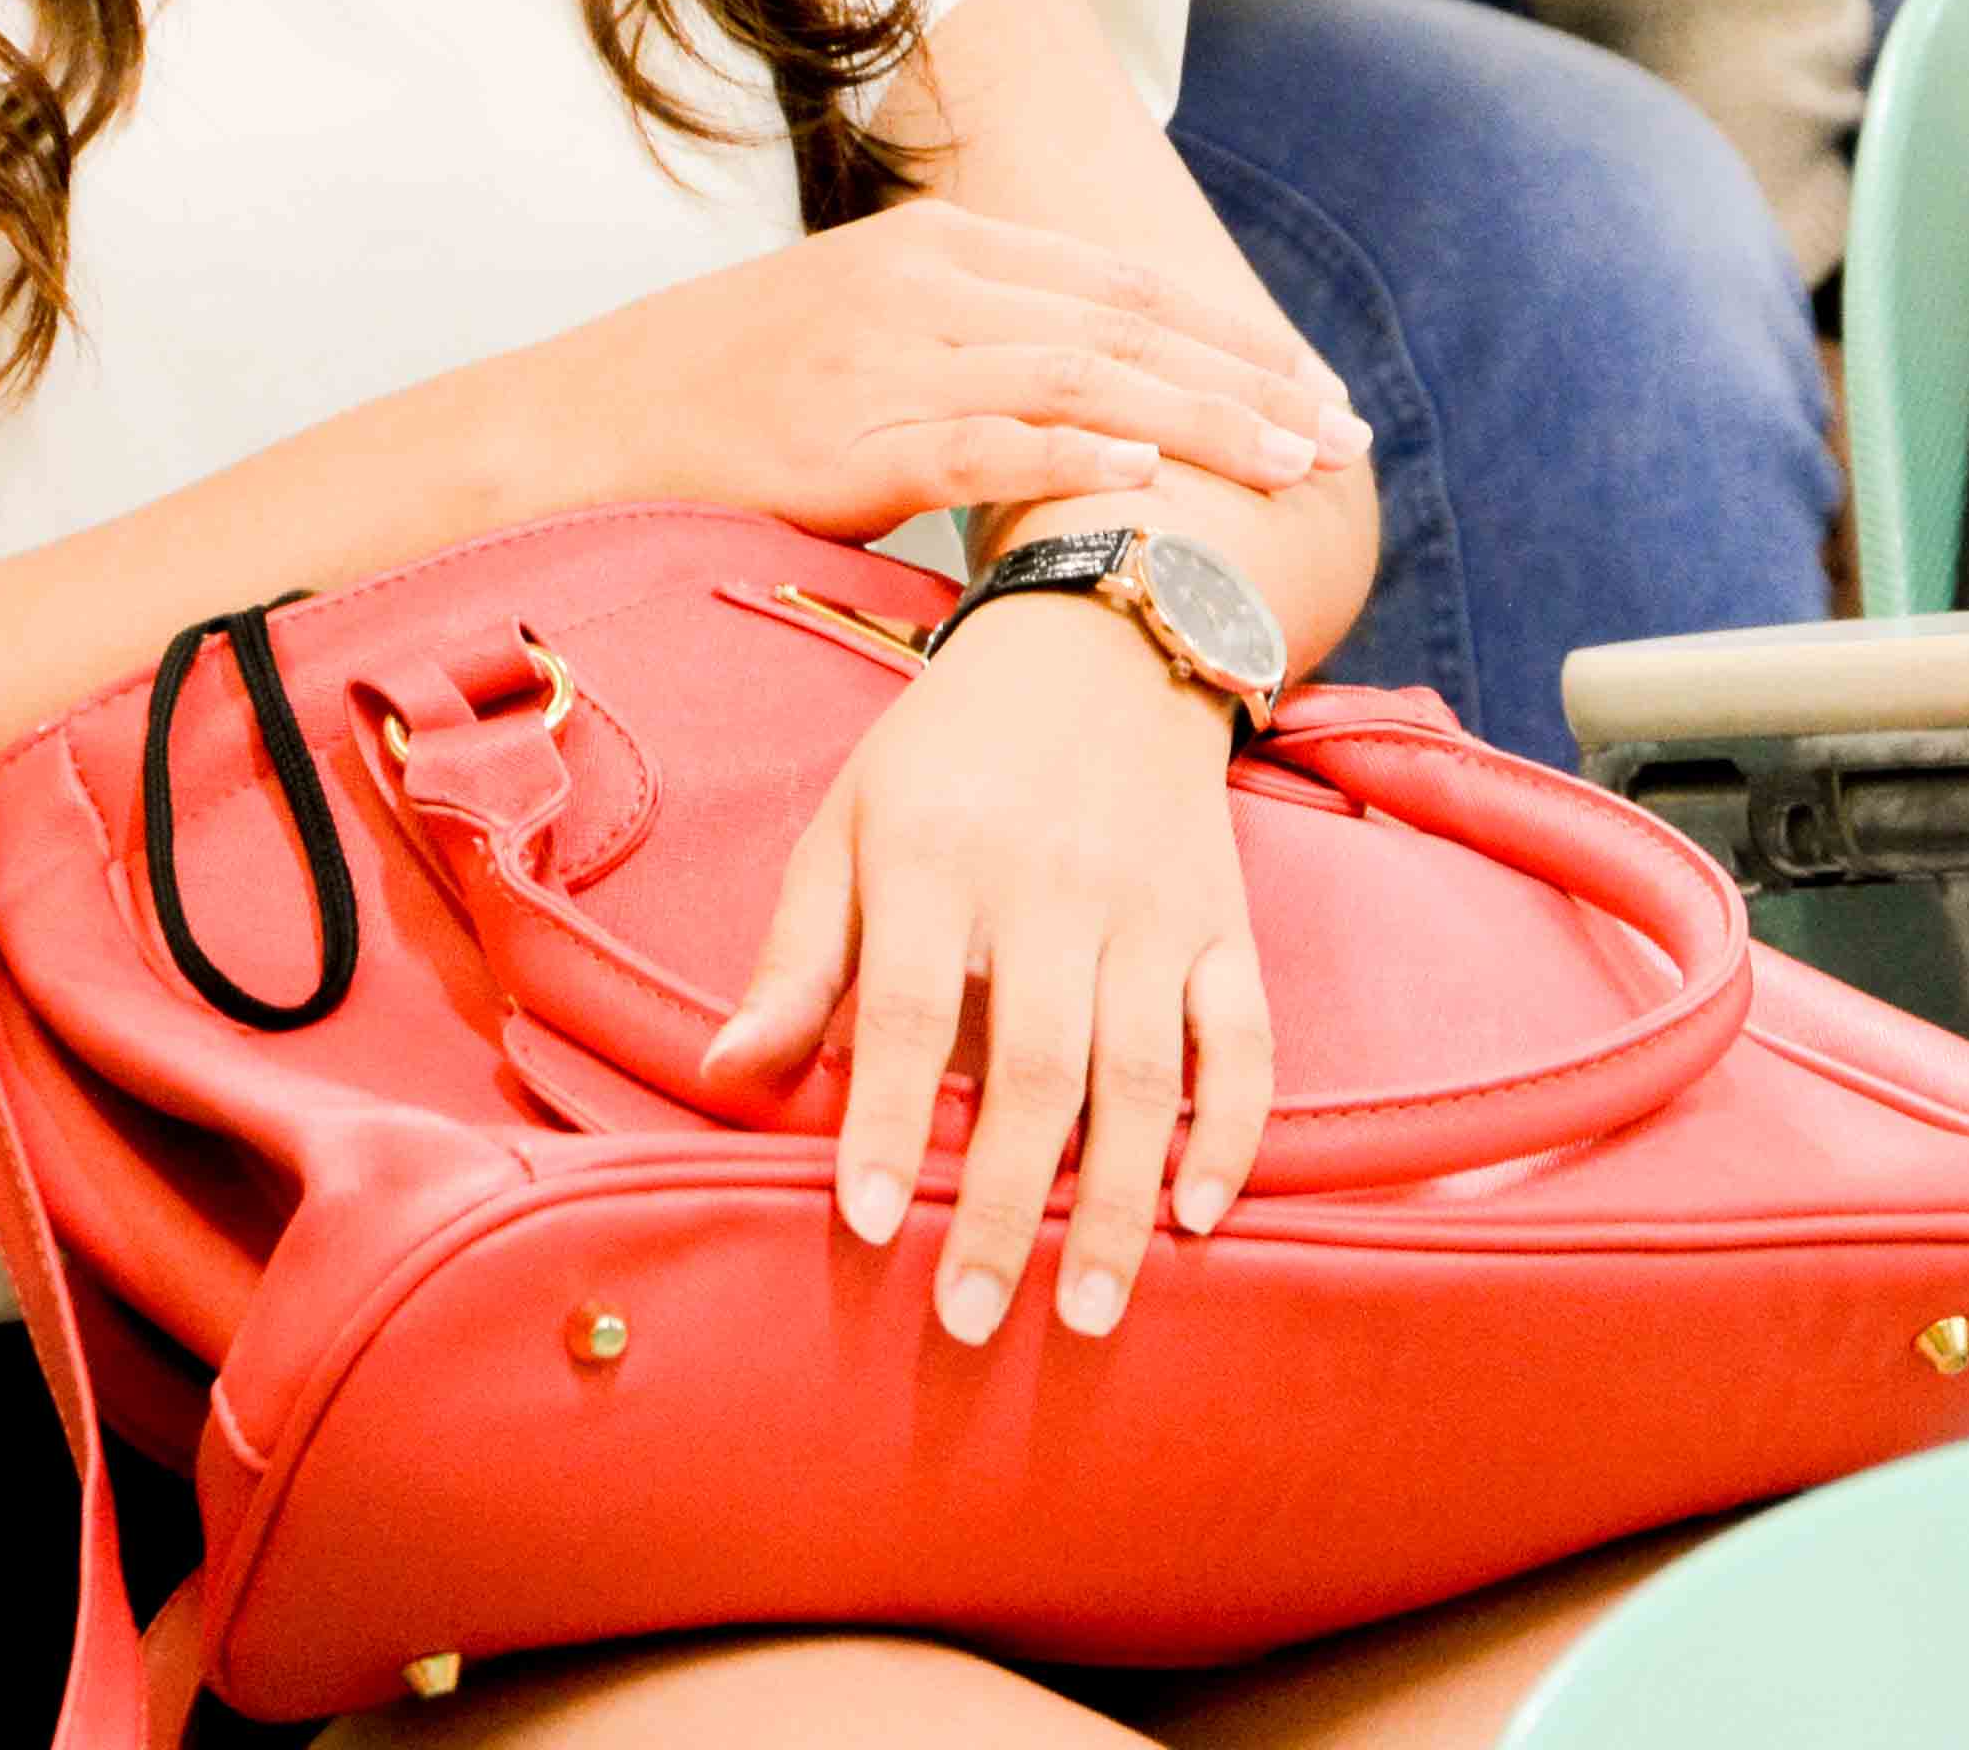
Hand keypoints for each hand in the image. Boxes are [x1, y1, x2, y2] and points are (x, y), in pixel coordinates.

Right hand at [520, 197, 1360, 543]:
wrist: (587, 421)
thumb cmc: (731, 392)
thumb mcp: (865, 329)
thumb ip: (971, 344)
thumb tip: (1085, 404)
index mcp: (940, 248)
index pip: (1120, 282)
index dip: (1226, 333)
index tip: (1312, 383)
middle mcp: (928, 285)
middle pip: (1126, 322)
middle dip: (1248, 379)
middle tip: (1343, 433)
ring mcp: (887, 356)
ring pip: (1081, 379)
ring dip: (1200, 422)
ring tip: (1292, 460)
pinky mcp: (847, 435)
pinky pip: (981, 441)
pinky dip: (1070, 456)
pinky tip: (1147, 480)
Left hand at [703, 589, 1270, 1344]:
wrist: (1106, 647)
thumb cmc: (949, 757)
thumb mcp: (848, 826)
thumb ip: (796, 957)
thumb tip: (723, 1078)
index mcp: (938, 855)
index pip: (909, 1007)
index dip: (890, 1120)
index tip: (868, 1228)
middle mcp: (1054, 886)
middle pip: (1035, 1067)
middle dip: (1005, 1207)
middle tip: (970, 1321)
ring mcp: (1152, 909)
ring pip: (1143, 1075)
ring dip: (1119, 1206)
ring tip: (1083, 1314)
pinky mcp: (1224, 925)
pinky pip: (1244, 1040)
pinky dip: (1232, 1132)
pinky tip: (1201, 1217)